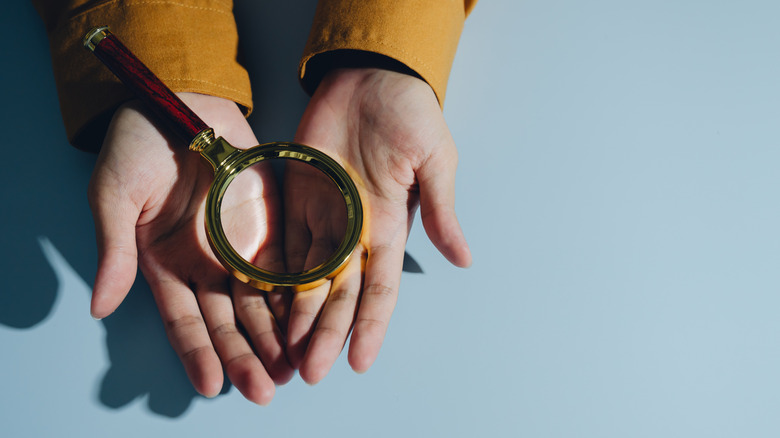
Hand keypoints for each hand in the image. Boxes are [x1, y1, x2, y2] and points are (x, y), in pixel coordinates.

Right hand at [88, 93, 292, 404]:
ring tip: (295, 366)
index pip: (184, 320)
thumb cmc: (137, 146)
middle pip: (229, 320)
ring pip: (262, 300)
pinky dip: (299, 291)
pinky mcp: (270, 223)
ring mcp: (240, 245)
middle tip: (267, 389)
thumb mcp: (115, 195)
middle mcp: (206, 264)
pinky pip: (287, 262)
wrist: (181, 100)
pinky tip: (312, 318)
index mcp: (166, 264)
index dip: (198, 352)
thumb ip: (113, 250)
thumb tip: (99, 307)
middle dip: (247, 355)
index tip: (213, 385)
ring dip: (278, 334)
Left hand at [284, 68, 471, 382]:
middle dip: (325, 333)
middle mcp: (355, 232)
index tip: (359, 362)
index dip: (370, 327)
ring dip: (296, 315)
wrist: (370, 75)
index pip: (379, 290)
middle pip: (338, 294)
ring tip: (282, 351)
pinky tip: (262, 304)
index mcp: (389, 228)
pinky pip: (281, 242)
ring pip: (307, 277)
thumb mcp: (435, 160)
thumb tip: (464, 259)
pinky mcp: (296, 198)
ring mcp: (323, 217)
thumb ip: (440, 210)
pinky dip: (271, 274)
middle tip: (309, 371)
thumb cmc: (411, 114)